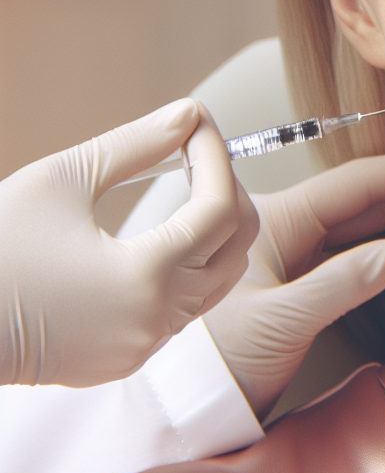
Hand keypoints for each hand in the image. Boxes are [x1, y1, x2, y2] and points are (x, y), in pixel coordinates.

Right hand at [0, 100, 258, 386]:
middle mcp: (155, 320)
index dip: (216, 155)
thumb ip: (137, 144)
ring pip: (217, 279)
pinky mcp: (124, 358)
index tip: (197, 123)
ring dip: (213, 229)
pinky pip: (184, 307)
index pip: (220, 207)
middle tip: (194, 153)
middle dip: (226, 190)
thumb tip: (188, 114)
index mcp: (146, 277)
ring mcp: (142, 346)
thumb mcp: (60, 180)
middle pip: (236, 245)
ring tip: (183, 186)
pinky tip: (161, 235)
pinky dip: (188, 265)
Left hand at [203, 145, 384, 419]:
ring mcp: (299, 255)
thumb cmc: (217, 357)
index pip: (358, 184)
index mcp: (279, 219)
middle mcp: (292, 228)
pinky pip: (360, 261)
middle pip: (372, 204)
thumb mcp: (279, 320)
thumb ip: (339, 284)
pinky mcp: (305, 284)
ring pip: (371, 233)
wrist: (186, 399)